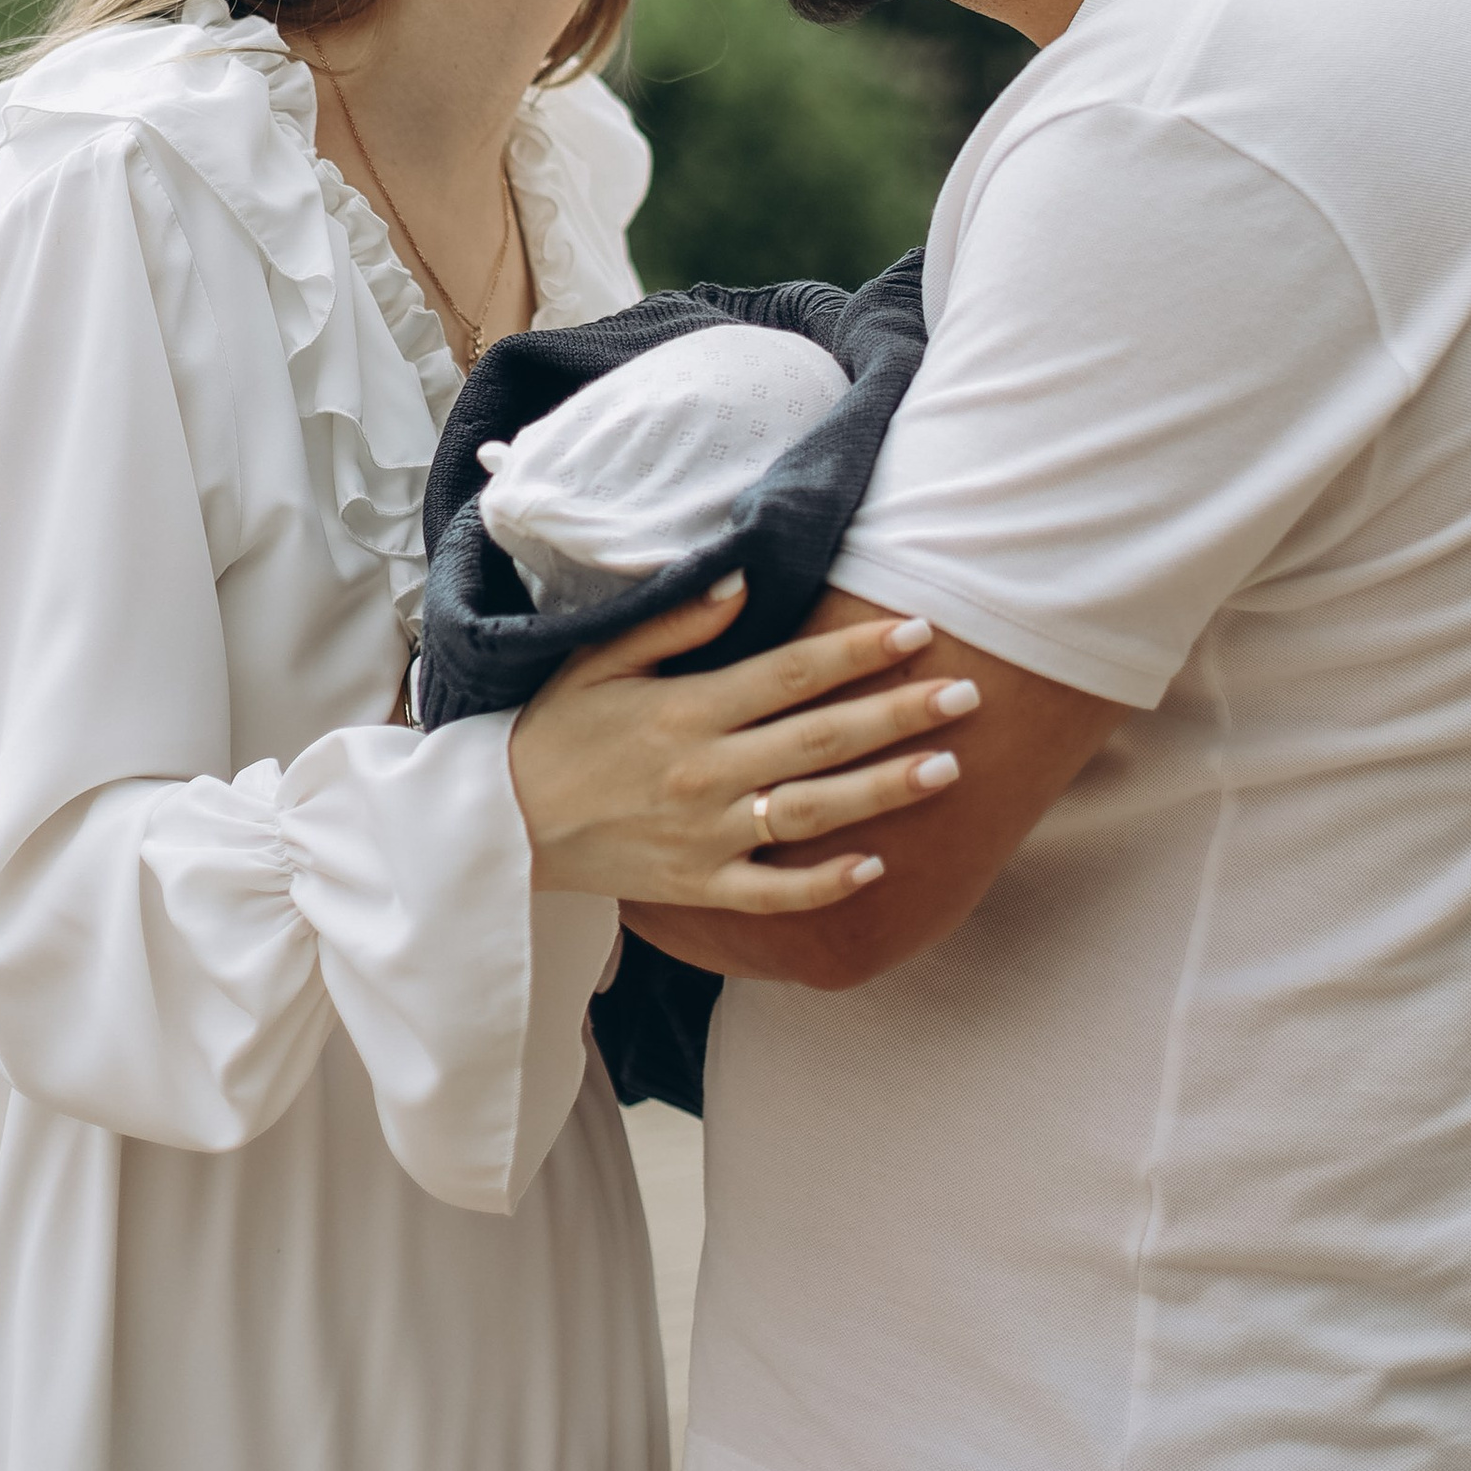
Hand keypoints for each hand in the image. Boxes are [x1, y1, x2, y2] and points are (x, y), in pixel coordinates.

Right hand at [507, 575, 981, 912]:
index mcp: (685, 709)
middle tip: (967, 695)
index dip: (859, 650)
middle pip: (819, 738)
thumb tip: (741, 578)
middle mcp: (704, 772)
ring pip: (811, 812)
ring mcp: (706, 836)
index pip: (791, 673)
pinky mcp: (699, 887)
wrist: (503, 828)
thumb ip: (675, 622)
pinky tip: (877, 867)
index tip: (918, 629)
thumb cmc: (557, 732)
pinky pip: (773, 892)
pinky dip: (824, 883)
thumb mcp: (600, 660)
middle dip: (898, 714)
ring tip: (948, 769)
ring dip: (883, 790)